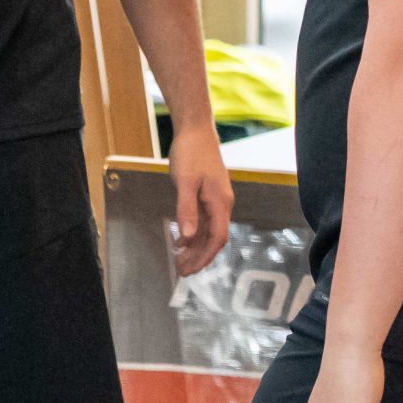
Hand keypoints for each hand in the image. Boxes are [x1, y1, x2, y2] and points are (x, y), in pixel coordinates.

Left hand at [166, 124, 233, 273]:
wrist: (196, 130)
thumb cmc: (191, 153)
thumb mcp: (185, 182)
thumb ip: (187, 210)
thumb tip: (188, 237)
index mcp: (220, 202)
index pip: (217, 238)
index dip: (205, 256)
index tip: (191, 270)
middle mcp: (222, 204)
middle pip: (214, 238)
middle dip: (199, 257)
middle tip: (182, 272)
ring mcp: (216, 199)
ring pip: (208, 231)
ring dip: (195, 247)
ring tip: (180, 262)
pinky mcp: (208, 194)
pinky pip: (204, 221)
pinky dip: (194, 233)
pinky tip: (182, 241)